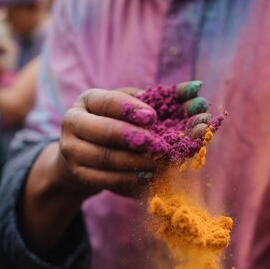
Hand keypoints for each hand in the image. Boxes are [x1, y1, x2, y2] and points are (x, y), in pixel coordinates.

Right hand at [55, 82, 209, 198]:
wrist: (85, 155)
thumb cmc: (117, 123)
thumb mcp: (133, 107)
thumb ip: (160, 98)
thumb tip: (195, 89)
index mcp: (88, 101)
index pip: (108, 102)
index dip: (131, 109)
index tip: (153, 117)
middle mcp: (73, 124)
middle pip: (105, 132)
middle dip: (136, 139)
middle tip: (162, 146)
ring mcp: (73, 152)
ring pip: (107, 158)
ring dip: (138, 162)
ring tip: (161, 163)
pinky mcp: (79, 175)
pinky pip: (106, 179)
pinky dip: (130, 179)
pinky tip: (149, 176)